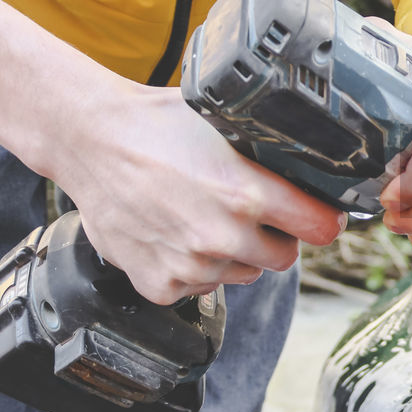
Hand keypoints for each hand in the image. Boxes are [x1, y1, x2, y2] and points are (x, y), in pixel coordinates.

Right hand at [51, 84, 345, 303]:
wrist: (89, 140)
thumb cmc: (156, 125)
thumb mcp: (226, 126)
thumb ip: (270, 157)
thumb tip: (313, 167)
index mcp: (245, 194)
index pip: (320, 228)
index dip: (323, 219)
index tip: (320, 216)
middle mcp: (222, 237)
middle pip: (285, 257)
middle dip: (277, 237)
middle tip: (252, 213)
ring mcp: (191, 266)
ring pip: (243, 272)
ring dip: (236, 253)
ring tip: (205, 216)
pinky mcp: (162, 285)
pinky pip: (201, 286)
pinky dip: (195, 267)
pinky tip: (176, 233)